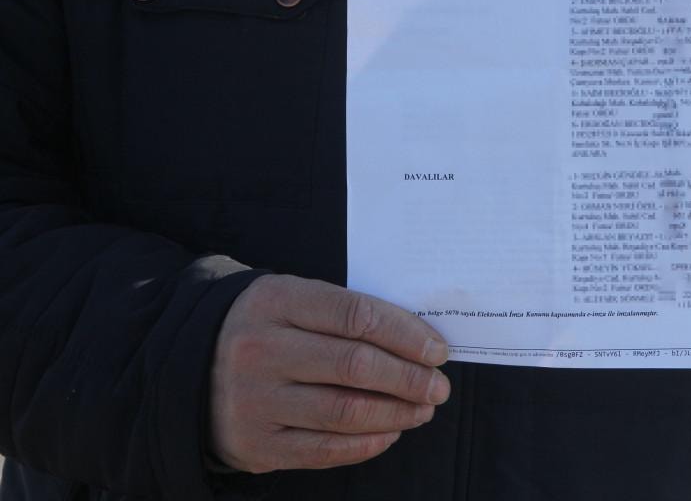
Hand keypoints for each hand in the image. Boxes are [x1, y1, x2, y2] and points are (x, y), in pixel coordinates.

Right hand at [209, 275, 450, 472]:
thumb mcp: (295, 301)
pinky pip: (325, 450)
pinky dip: (367, 443)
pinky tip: (391, 431)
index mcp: (276, 300)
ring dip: (396, 412)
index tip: (437, 350)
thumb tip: (420, 343)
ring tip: (422, 409)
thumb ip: (347, 315)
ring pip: (345, 411)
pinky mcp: (256, 443)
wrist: (191, 368)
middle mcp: (260, 349)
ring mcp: (255, 399)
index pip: (357, 315)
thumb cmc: (268, 328)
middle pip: (355, 365)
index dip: (406, 334)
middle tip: (438, 386)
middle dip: (409, 378)